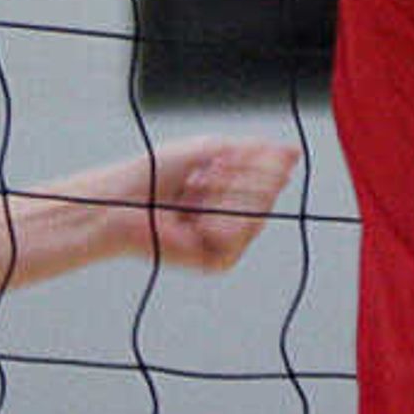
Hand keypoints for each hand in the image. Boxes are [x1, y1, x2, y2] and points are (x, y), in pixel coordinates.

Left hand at [138, 136, 300, 271]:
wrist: (121, 202)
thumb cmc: (153, 174)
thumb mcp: (209, 151)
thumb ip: (253, 153)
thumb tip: (292, 153)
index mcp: (232, 187)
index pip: (271, 175)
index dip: (258, 162)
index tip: (225, 157)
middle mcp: (233, 214)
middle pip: (268, 194)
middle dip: (238, 178)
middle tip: (202, 177)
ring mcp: (227, 240)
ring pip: (257, 215)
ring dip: (226, 196)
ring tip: (194, 192)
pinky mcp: (217, 261)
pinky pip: (239, 237)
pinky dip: (218, 221)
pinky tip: (195, 219)